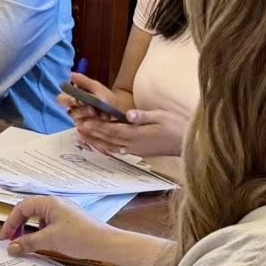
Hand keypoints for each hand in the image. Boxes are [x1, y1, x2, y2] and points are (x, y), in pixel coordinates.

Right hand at [1, 196, 108, 263]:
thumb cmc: (79, 237)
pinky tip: (43, 243)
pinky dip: (41, 232)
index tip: (5, 238)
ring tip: (25, 243)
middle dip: (18, 225)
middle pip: (29, 210)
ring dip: (29, 230)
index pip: (21, 208)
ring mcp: (63, 211)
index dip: (10, 223)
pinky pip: (49, 223)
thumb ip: (28, 243)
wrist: (107, 244)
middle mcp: (55, 203)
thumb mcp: (50, 240)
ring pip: (38, 218)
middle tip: (12, 241)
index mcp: (49, 202)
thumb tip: (10, 248)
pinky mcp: (69, 221)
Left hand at [71, 95, 189, 160]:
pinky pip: (119, 149)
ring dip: (97, 140)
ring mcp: (136, 150)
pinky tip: (102, 144)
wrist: (187, 143)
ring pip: (112, 146)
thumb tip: (128, 114)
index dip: (97, 126)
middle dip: (92, 133)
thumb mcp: (160, 116)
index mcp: (137, 135)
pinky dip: (108, 146)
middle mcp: (134, 145)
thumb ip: (143, 116)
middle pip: (108, 139)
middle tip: (78, 127)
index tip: (84, 122)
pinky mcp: (139, 151)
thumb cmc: (175, 126)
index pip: (112, 130)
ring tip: (83, 135)